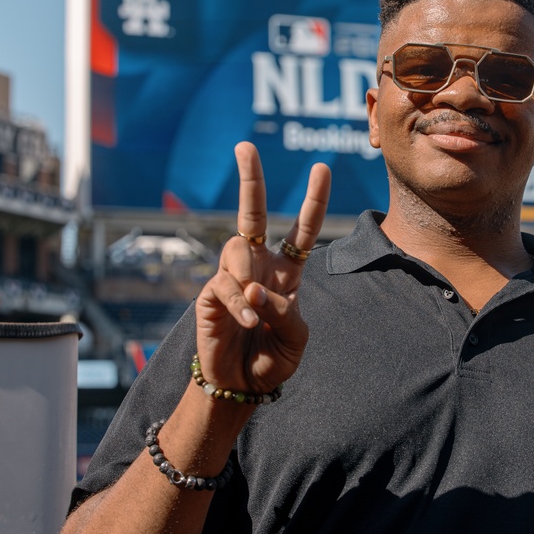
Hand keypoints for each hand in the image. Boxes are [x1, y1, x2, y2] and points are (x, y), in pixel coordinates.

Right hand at [195, 142, 330, 393]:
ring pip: (237, 248)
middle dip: (250, 179)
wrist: (242, 387)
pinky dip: (241, 304)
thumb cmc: (273, 359)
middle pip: (252, 213)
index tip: (322, 168)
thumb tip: (257, 288)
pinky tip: (247, 322)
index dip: (313, 201)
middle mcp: (258, 266)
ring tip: (256, 312)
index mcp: (287, 271)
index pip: (302, 230)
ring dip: (249, 277)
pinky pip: (226, 285)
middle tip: (246, 147)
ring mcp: (233, 277)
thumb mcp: (296, 337)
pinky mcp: (211, 293)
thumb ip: (285, 310)